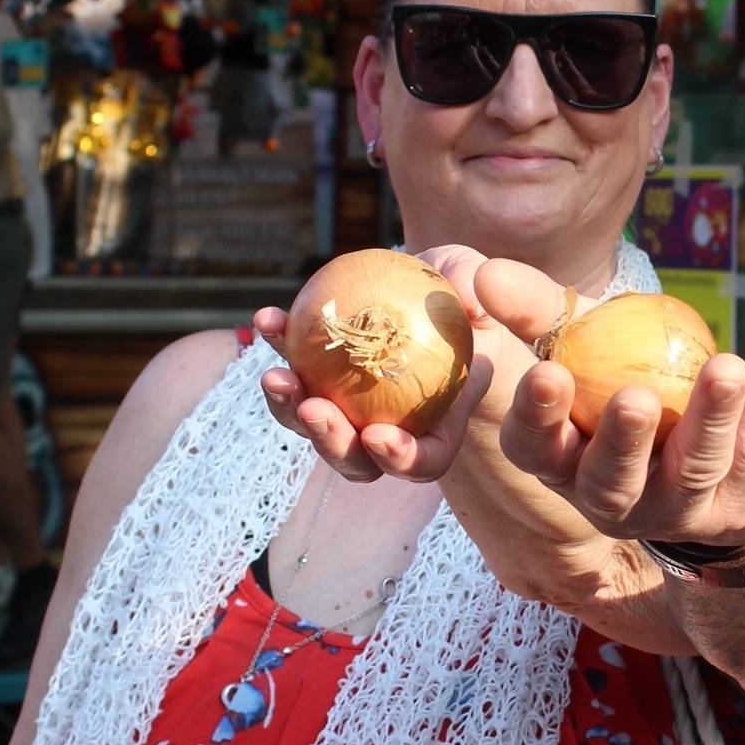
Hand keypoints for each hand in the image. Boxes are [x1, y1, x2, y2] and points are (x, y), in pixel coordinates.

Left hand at [254, 245, 504, 481]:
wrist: (427, 288)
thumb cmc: (463, 298)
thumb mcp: (477, 284)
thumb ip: (475, 289)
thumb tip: (471, 299)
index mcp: (439, 421)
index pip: (424, 460)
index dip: (401, 459)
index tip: (377, 435)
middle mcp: (389, 424)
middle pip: (357, 458)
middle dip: (330, 443)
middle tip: (314, 408)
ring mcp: (347, 403)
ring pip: (313, 425)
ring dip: (288, 408)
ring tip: (275, 375)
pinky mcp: (318, 370)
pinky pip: (294, 365)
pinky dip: (277, 345)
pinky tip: (267, 318)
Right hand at [480, 259, 744, 546]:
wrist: (717, 472)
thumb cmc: (626, 393)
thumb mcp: (584, 354)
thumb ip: (538, 315)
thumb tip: (481, 274)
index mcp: (566, 465)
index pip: (540, 451)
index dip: (540, 419)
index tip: (546, 375)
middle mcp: (617, 498)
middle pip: (614, 480)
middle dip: (624, 440)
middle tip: (636, 398)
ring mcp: (683, 505)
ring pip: (695, 465)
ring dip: (712, 415)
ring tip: (726, 367)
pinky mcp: (744, 496)